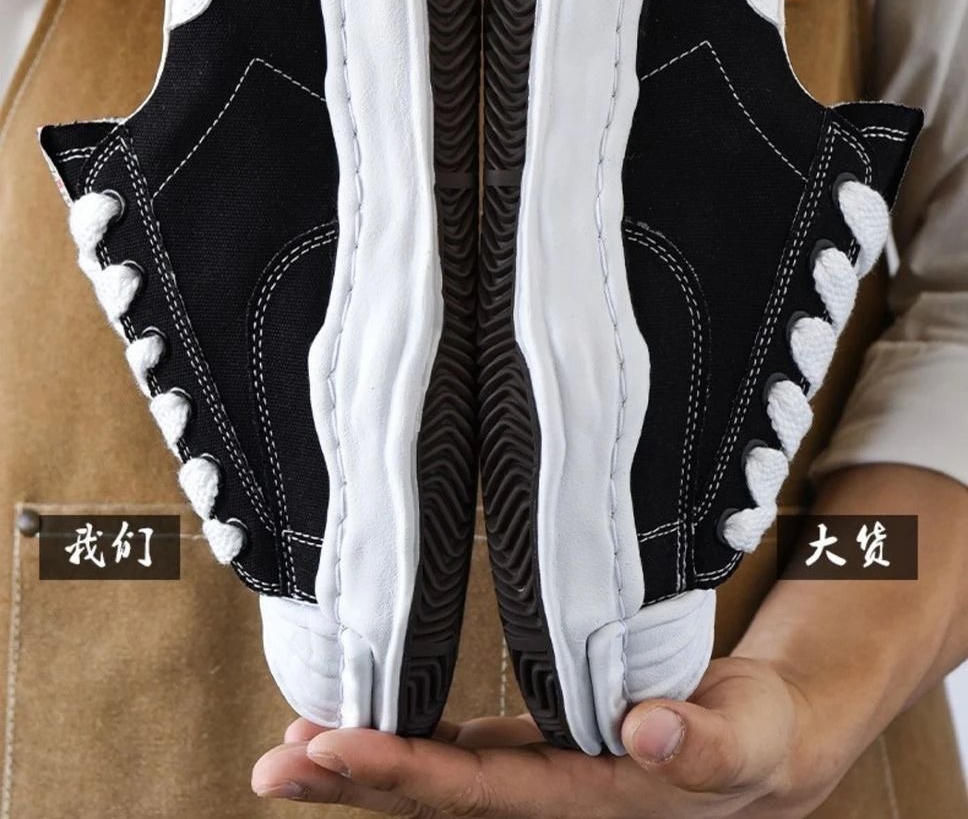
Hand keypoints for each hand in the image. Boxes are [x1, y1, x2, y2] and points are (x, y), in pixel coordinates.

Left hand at [251, 466, 967, 814]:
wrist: (765, 743)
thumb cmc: (760, 738)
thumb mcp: (753, 735)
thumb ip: (707, 735)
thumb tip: (647, 727)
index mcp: (588, 800)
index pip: (477, 792)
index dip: (400, 773)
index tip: (328, 750)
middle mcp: (548, 797)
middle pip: (433, 794)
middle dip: (350, 780)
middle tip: (271, 764)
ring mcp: (538, 776)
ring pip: (435, 773)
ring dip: (361, 767)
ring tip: (288, 749)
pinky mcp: (539, 747)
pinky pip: (459, 748)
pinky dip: (407, 738)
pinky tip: (363, 725)